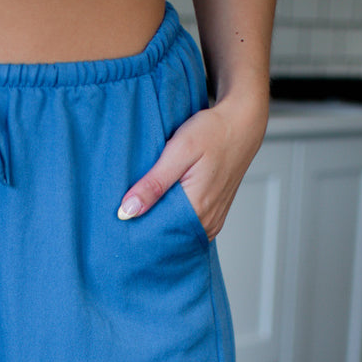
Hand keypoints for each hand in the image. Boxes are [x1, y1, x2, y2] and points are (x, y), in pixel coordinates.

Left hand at [117, 91, 268, 239]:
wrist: (243, 123)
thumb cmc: (213, 132)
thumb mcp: (179, 151)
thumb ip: (153, 183)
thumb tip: (127, 211)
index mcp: (197, 210)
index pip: (157, 235)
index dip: (136, 230)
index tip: (119, 224)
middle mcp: (207, 222)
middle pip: (167, 237)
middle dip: (146, 229)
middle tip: (124, 219)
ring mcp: (213, 222)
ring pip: (177, 234)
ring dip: (160, 225)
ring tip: (142, 212)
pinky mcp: (214, 217)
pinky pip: (188, 228)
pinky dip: (173, 221)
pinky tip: (161, 209)